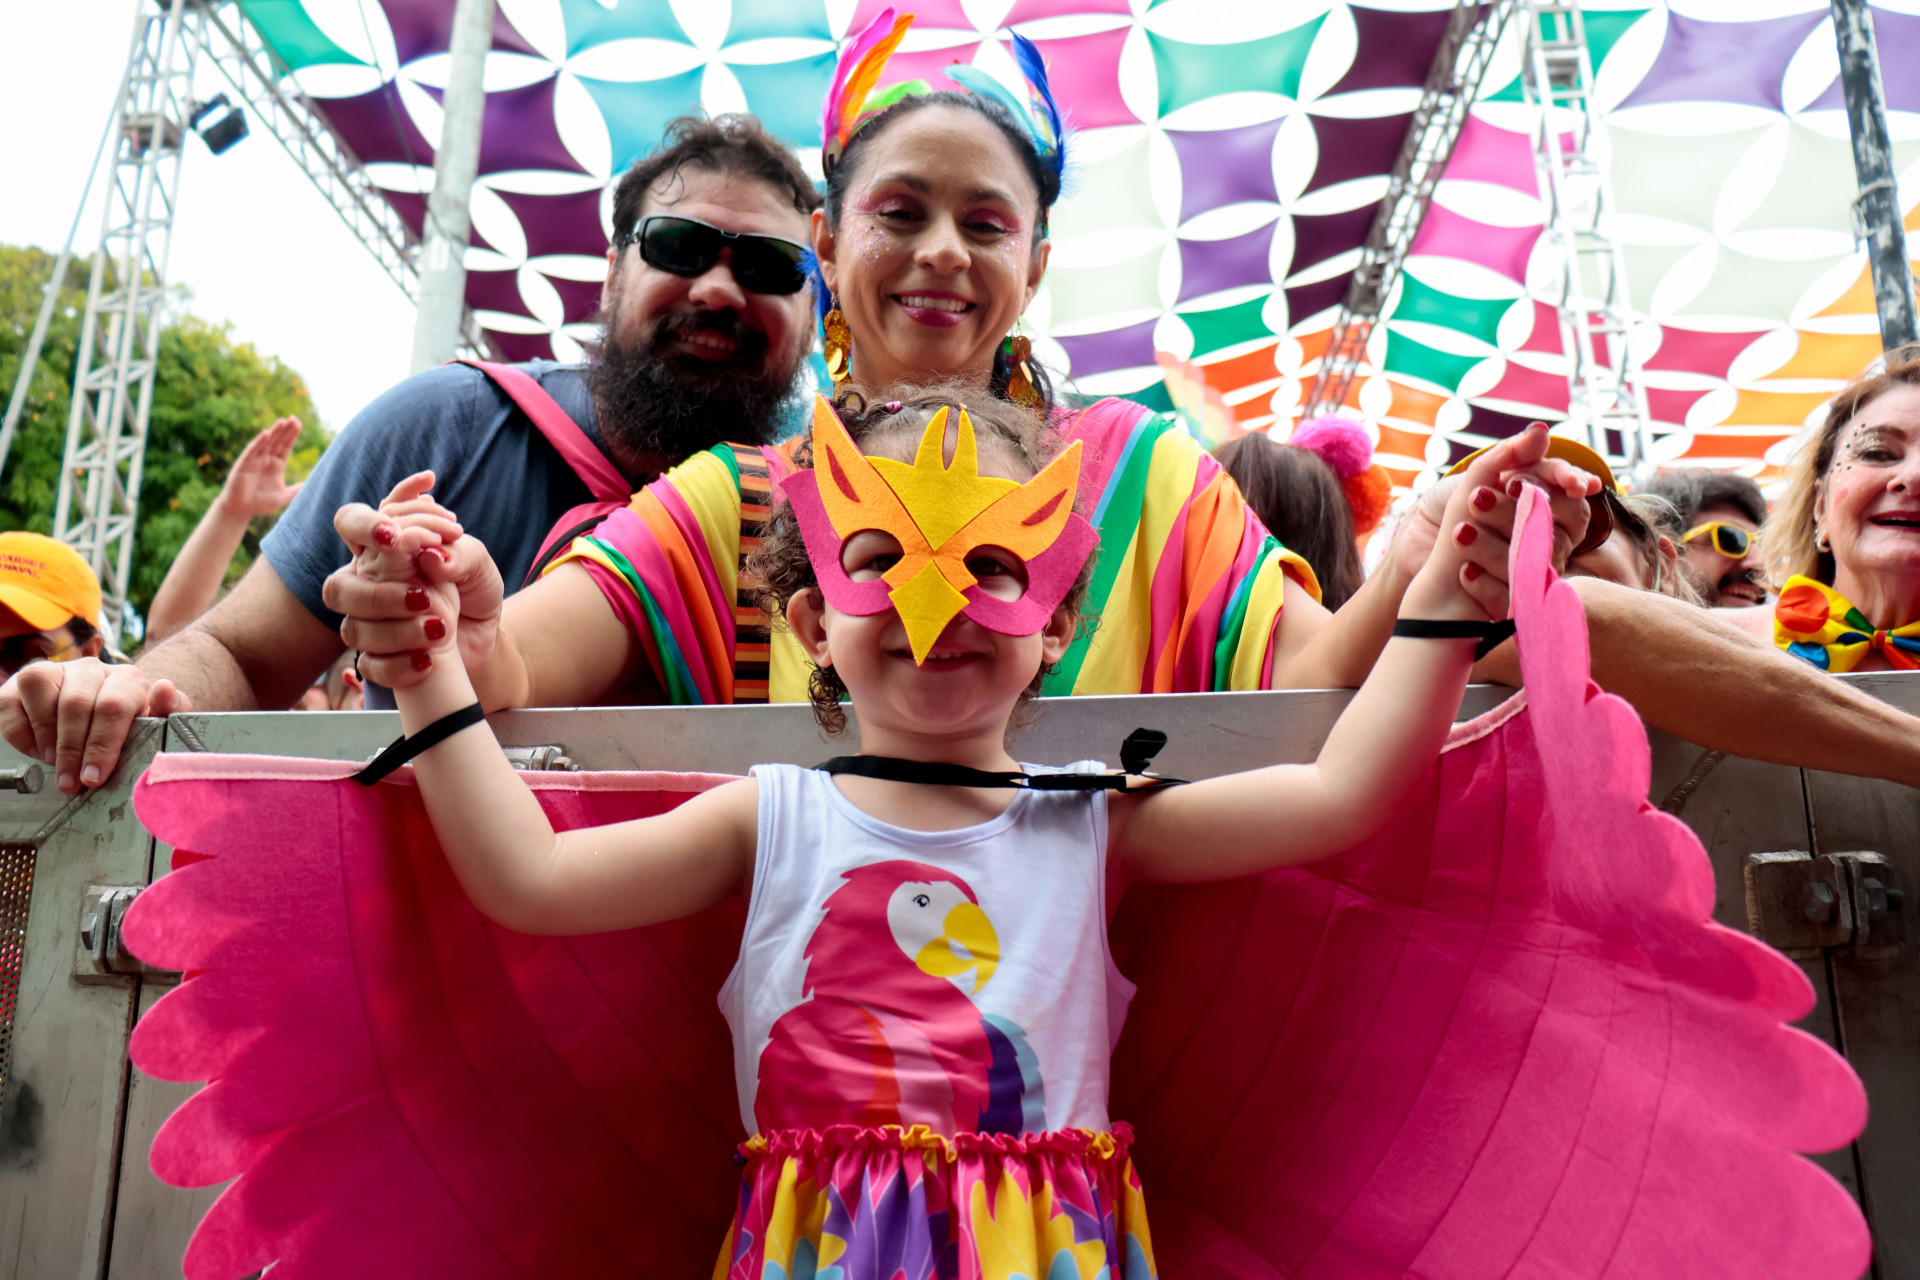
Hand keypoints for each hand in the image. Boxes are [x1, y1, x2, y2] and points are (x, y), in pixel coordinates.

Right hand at [0, 659, 193, 792]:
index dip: (101, 745)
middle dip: (72, 750)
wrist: (110, 709)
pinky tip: (37, 750)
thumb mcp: (159, 722)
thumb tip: (165, 689)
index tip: (93, 777)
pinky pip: (11, 702)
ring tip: (56, 763)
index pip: (113, 706)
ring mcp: (56, 672)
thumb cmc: (133, 723)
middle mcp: (91, 669)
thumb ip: (170, 710)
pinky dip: (20, 732)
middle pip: (75, 704)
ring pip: (40, 690)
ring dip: (45, 736)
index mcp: (127, 679)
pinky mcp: (22, 683)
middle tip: (71, 782)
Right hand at [216, 417, 304, 519]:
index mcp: (276, 465)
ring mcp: (254, 460)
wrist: (240, 510)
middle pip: (278, 441)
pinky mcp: (244, 464)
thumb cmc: (260, 503)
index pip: (285, 447)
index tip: (298, 424)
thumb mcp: (284, 496)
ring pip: (266, 443)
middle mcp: (266, 459)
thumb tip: (313, 485)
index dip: (292, 436)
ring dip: (274, 432)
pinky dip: (259, 442)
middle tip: (294, 418)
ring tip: (283, 421)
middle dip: (286, 430)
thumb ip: (297, 490)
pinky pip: (252, 450)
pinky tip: (266, 433)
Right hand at [324, 472, 502, 689]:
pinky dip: (399, 664)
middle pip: (337, 587)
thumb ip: (458, 553)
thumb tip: (430, 556)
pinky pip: (370, 667)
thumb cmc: (475, 586)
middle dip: (379, 595)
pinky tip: (428, 659)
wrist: (488, 632)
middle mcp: (367, 583)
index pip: (351, 522)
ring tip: (440, 628)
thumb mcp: (477, 562)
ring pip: (352, 629)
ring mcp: (369, 623)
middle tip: (424, 598)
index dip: (363, 525)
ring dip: (396, 631)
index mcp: (383, 548)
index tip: (396, 538)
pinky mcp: (380, 658)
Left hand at [1391, 423, 1598, 580]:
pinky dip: (1484, 581)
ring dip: (1492, 544)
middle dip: (1515, 511)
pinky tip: (1463, 570)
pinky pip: (1510, 596)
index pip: (1571, 498)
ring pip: (1533, 561)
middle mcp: (1546, 540)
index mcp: (1545, 507)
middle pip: (1556, 529)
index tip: (1534, 480)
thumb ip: (1509, 455)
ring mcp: (1532, 572)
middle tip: (1477, 499)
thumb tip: (1541, 431)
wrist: (1416, 552)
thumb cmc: (1450, 509)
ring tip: (1458, 531)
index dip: (1561, 485)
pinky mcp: (1513, 603)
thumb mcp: (1474, 478)